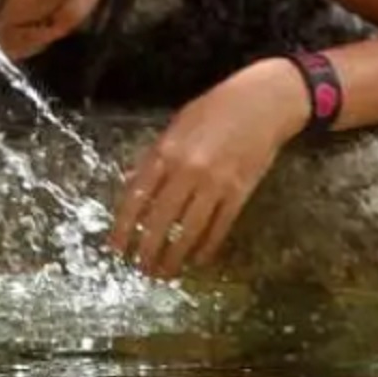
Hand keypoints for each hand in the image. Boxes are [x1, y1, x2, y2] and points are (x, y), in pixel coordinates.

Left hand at [109, 57, 308, 277]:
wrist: (262, 104)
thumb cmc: (214, 110)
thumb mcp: (175, 127)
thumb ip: (154, 158)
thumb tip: (132, 184)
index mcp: (165, 151)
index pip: (137, 196)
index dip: (124, 225)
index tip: (115, 247)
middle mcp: (187, 170)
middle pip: (161, 218)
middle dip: (148, 248)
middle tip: (140, 269)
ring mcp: (215, 183)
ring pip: (190, 229)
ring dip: (175, 255)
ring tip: (165, 272)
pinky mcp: (240, 192)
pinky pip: (220, 226)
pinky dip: (207, 246)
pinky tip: (197, 260)